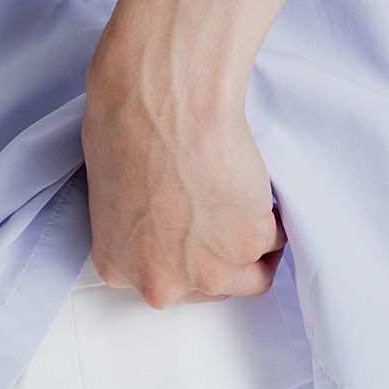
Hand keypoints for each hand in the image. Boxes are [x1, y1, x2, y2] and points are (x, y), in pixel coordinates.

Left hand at [80, 31, 286, 308]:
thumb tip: (162, 216)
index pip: (165, 285)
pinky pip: (276, 237)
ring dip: (255, 243)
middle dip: (222, 255)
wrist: (160, 101)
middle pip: (209, 287)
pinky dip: (272, 211)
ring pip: (252, 275)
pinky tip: (252, 179)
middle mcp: (161, 282)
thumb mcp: (112, 190)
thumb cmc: (126, 125)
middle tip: (226, 215)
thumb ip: (138, 224)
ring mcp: (206, 271)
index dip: (188, 255)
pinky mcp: (247, 246)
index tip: (198, 235)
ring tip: (247, 201)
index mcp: (118, 267)